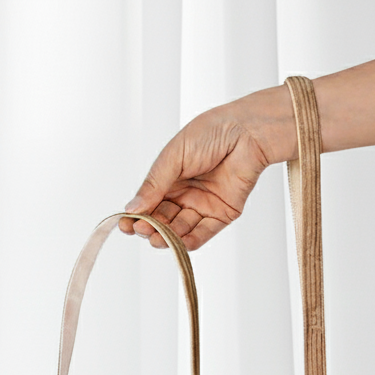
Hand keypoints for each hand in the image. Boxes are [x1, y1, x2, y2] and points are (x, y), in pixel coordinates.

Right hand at [120, 85, 295, 250]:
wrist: (249, 130)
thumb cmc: (212, 133)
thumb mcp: (173, 157)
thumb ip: (154, 185)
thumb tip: (131, 209)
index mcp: (169, 180)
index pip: (148, 205)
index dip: (136, 216)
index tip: (125, 225)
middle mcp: (184, 195)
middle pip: (161, 220)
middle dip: (150, 228)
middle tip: (142, 228)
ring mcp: (202, 206)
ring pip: (179, 230)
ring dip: (167, 237)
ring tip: (156, 238)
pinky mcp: (221, 214)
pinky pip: (203, 233)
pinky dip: (189, 242)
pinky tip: (179, 244)